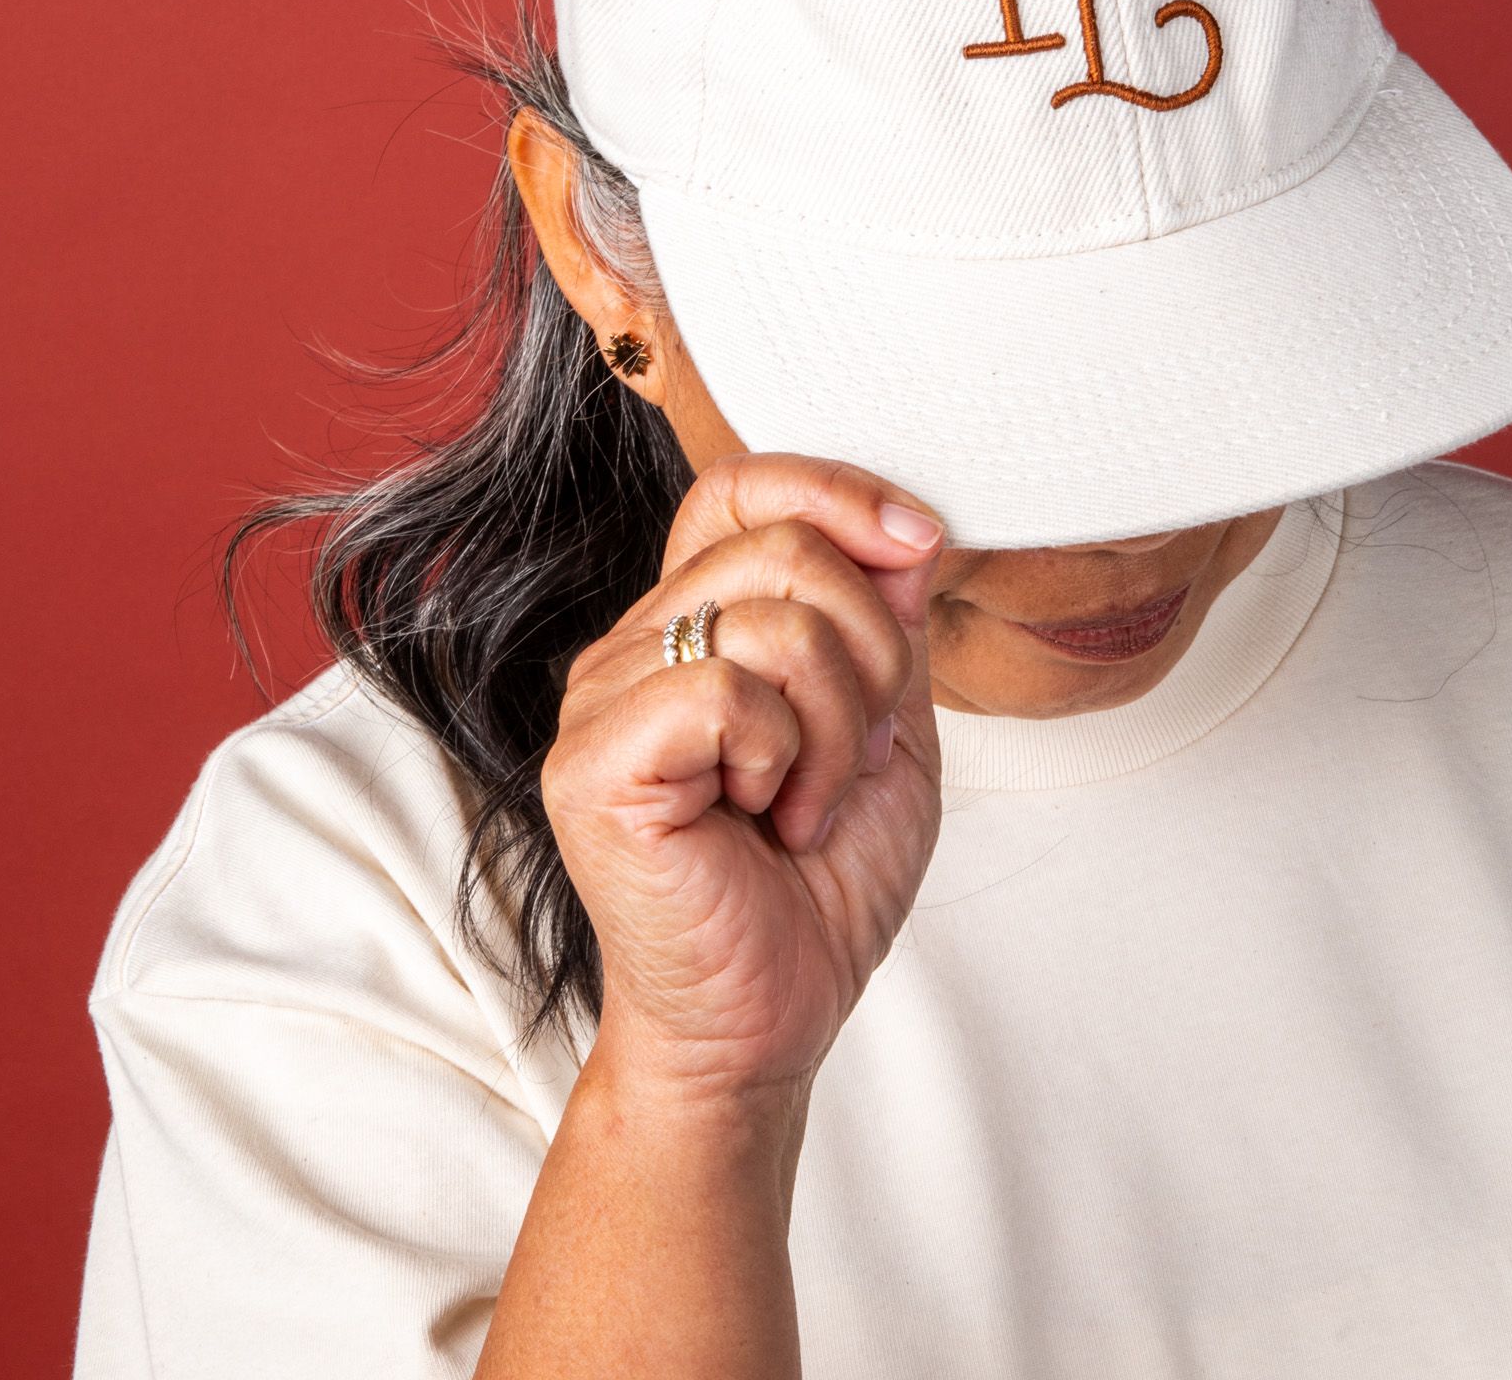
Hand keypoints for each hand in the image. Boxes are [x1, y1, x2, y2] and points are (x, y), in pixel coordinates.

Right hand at [541, 453, 945, 1102]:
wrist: (769, 1022)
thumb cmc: (819, 886)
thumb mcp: (890, 729)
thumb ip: (891, 624)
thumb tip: (905, 532)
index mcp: (695, 623)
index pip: (739, 488)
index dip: (834, 490)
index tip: (916, 545)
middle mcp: (638, 644)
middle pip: (787, 548)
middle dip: (873, 654)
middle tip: (854, 752)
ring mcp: (604, 698)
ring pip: (775, 619)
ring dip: (838, 727)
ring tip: (806, 802)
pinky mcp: (595, 761)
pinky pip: (730, 690)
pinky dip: (785, 759)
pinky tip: (765, 818)